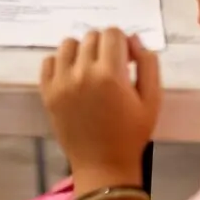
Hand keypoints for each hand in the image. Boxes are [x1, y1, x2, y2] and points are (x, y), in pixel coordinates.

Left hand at [40, 29, 160, 190]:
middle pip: (91, 36)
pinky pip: (49, 61)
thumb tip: (134, 40)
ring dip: (81, 50)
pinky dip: (61, 62)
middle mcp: (81, 73)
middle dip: (104, 45)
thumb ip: (148, 64)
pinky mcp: (47, 92)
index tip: (126, 59)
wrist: (103, 166)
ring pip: (68, 44)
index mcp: (109, 74)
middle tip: (111, 66)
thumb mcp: (153, 99)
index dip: (122, 42)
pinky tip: (72, 76)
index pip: (112, 33)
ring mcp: (60, 82)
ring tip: (90, 69)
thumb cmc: (131, 134)